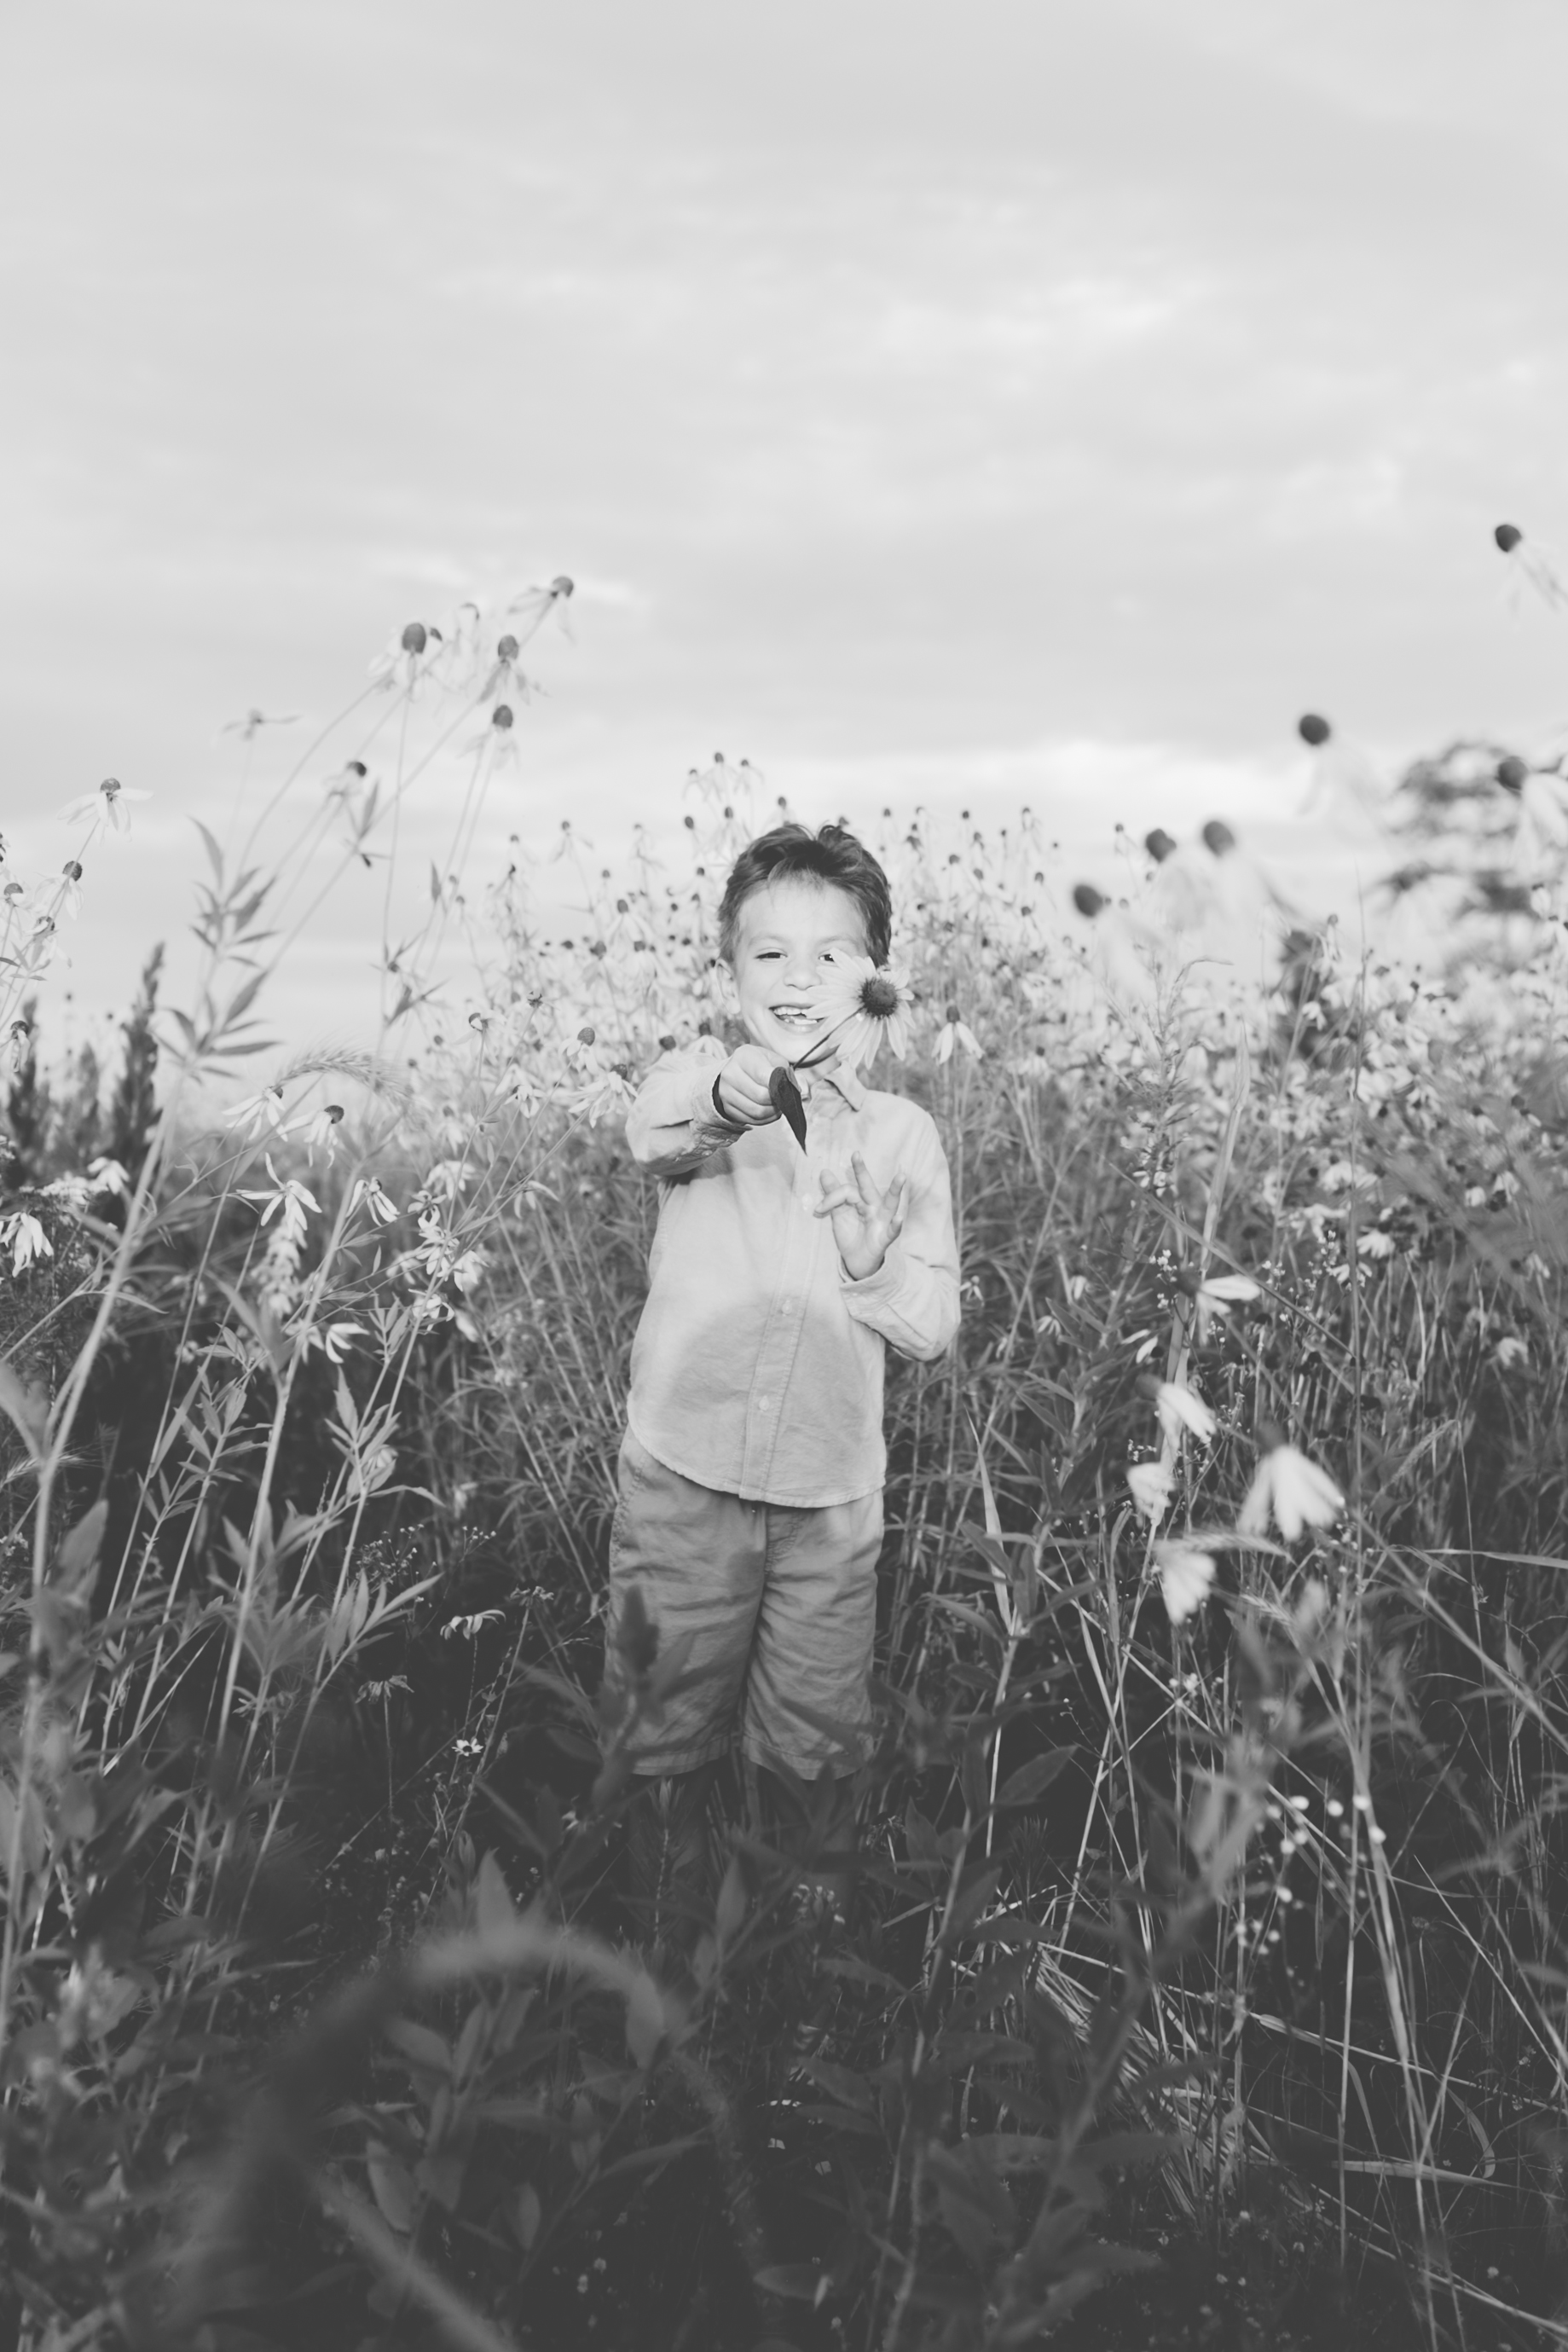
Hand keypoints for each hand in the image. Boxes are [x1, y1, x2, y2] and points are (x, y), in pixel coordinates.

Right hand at [713, 1043, 810, 1126]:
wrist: (734, 1073)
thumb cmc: (758, 1065)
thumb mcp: (774, 1061)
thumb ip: (789, 1074)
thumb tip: (803, 1092)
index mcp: (744, 1056)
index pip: (765, 1076)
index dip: (780, 1085)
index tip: (787, 1087)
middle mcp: (731, 1074)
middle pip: (761, 1096)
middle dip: (778, 1101)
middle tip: (784, 1098)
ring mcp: (726, 1093)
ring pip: (757, 1112)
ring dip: (773, 1112)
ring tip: (778, 1105)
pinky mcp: (727, 1108)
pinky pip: (752, 1120)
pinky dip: (765, 1119)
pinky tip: (769, 1111)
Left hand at [813, 1152, 908, 1279]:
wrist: (856, 1262)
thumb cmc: (852, 1235)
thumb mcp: (840, 1214)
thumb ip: (833, 1195)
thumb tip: (825, 1171)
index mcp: (862, 1200)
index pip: (847, 1191)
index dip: (831, 1197)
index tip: (818, 1208)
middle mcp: (874, 1207)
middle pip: (868, 1187)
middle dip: (862, 1172)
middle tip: (856, 1155)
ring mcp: (881, 1222)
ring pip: (890, 1204)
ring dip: (895, 1190)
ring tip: (901, 1176)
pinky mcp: (884, 1239)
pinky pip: (892, 1231)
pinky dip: (896, 1224)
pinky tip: (899, 1217)